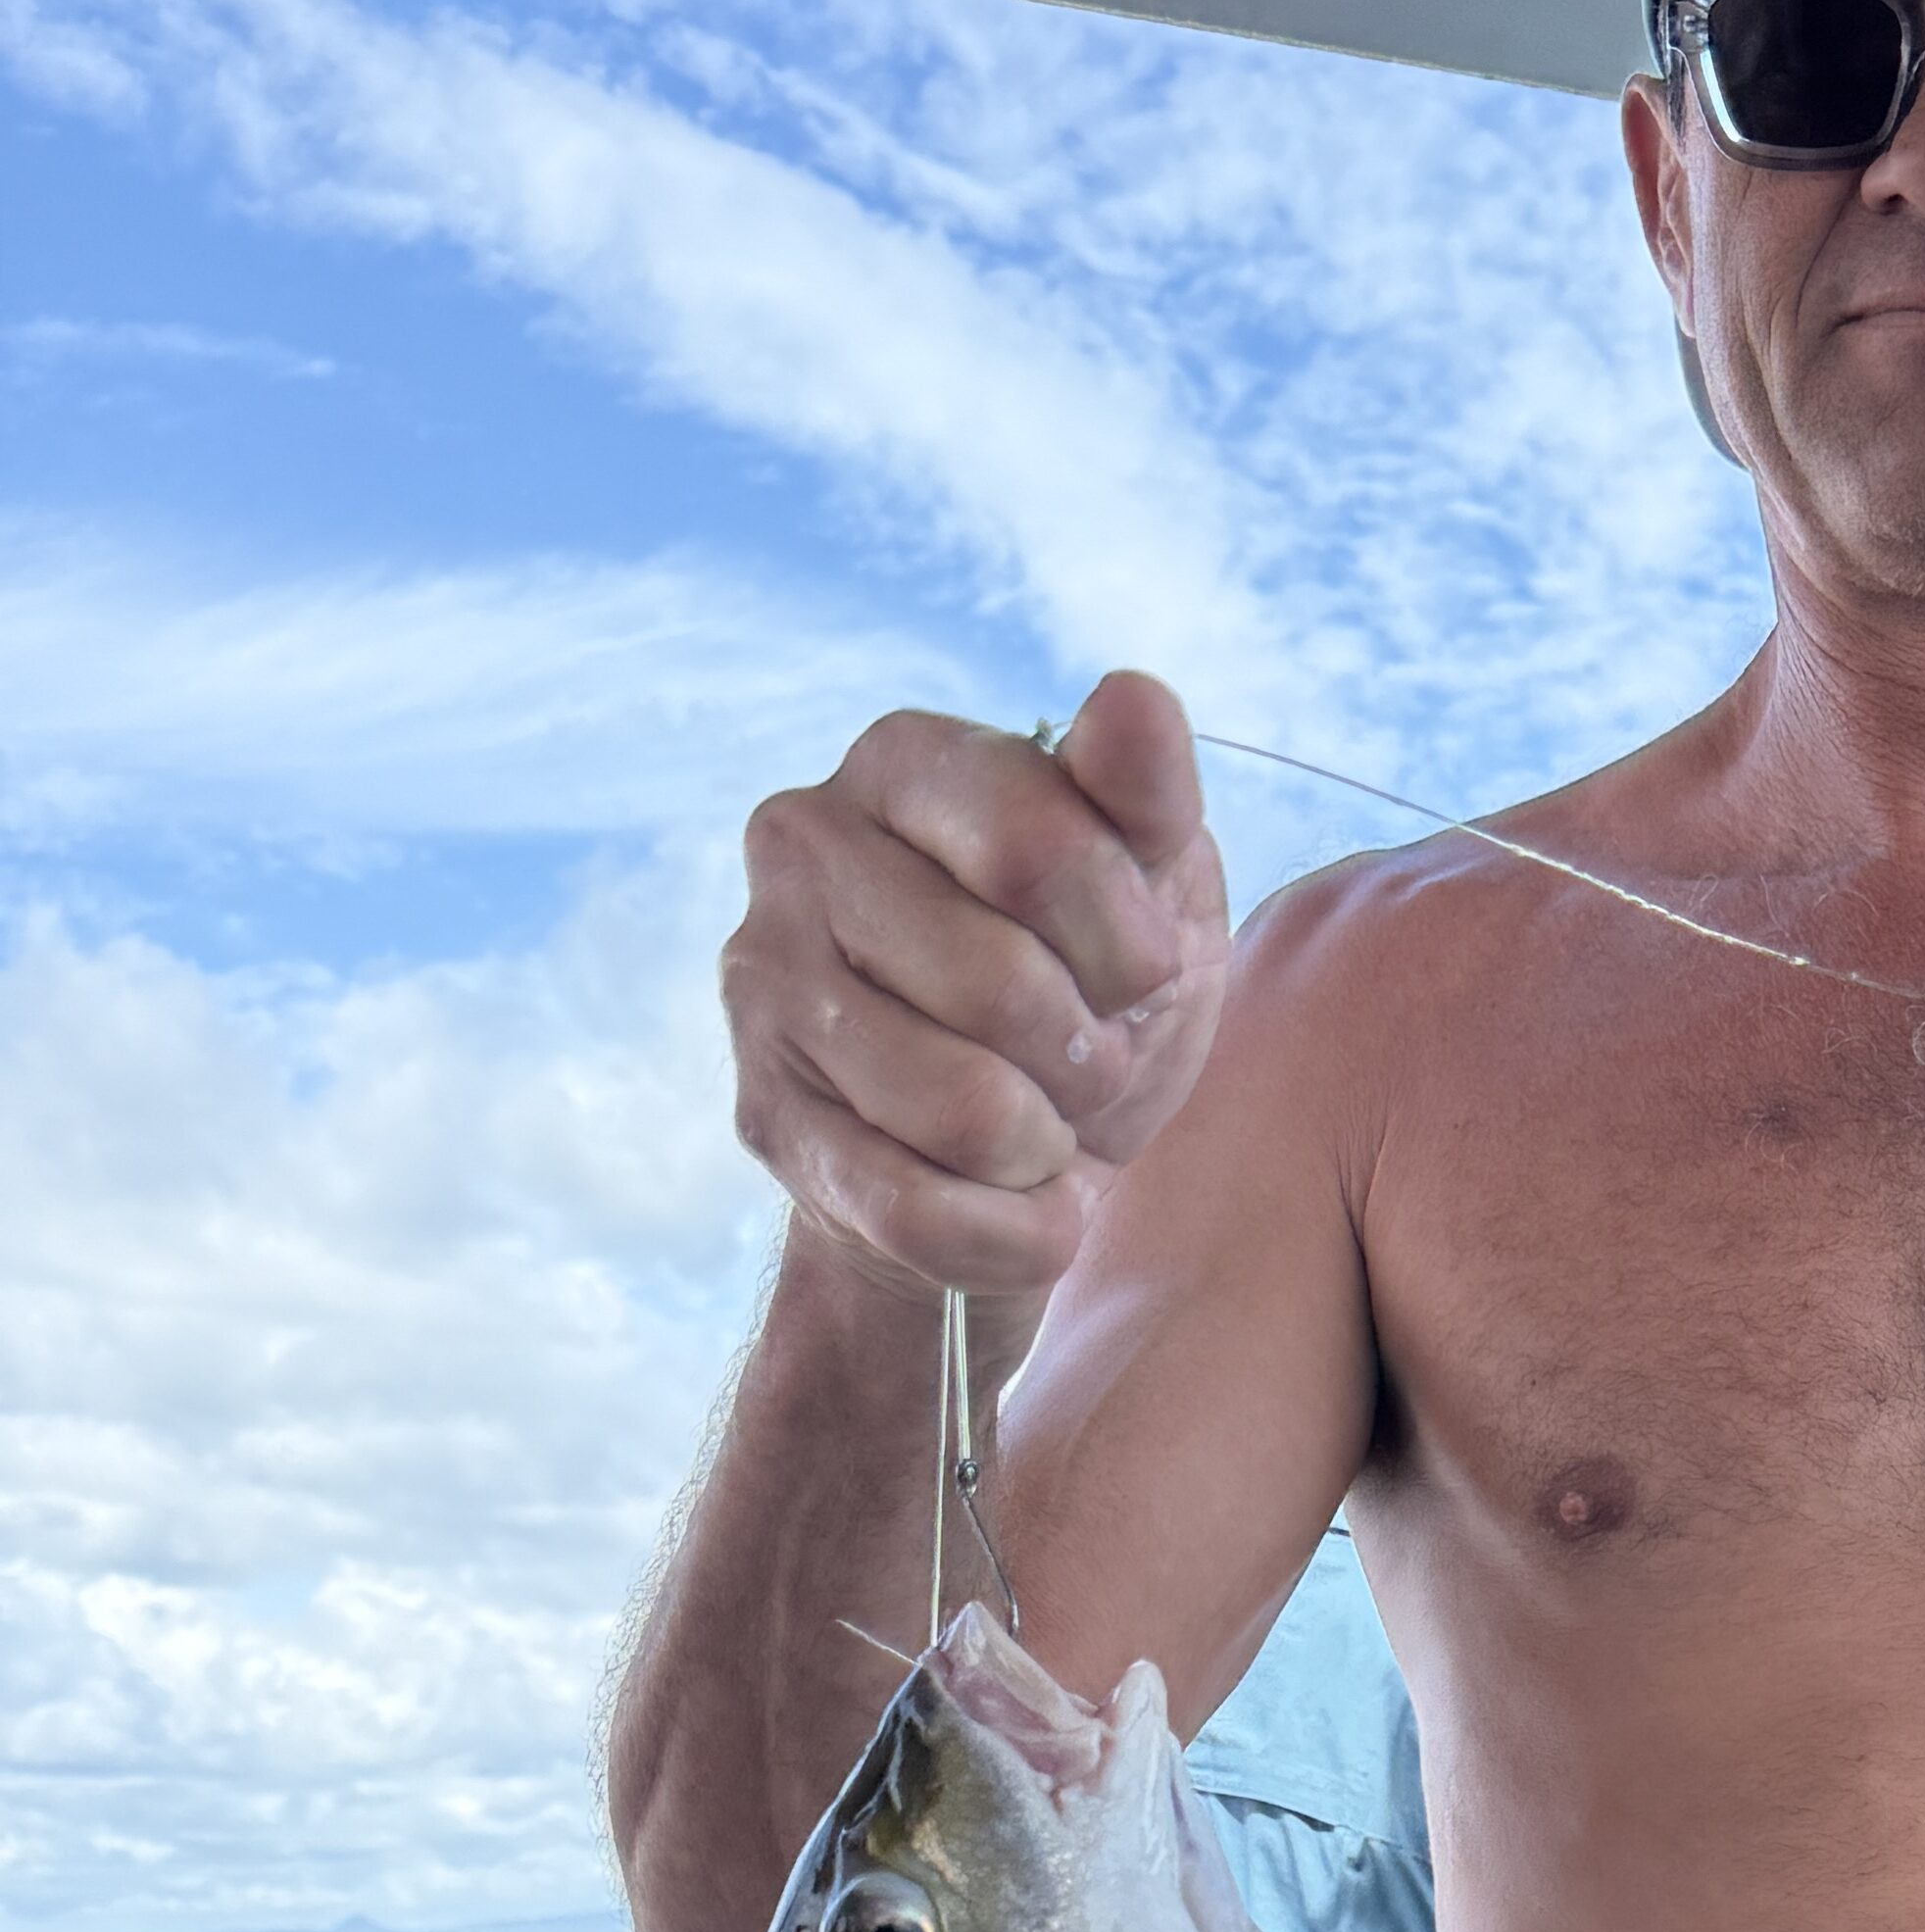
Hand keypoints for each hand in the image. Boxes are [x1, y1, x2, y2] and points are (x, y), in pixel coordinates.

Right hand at [722, 671, 1231, 1305]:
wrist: (1029, 1145)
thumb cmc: (1096, 984)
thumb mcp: (1156, 883)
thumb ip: (1148, 794)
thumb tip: (1134, 695)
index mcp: (905, 759)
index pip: (1041, 848)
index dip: (1128, 943)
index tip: (1141, 971)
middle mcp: (801, 844)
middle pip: (1000, 986)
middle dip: (1092, 1054)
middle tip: (1092, 1062)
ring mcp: (763, 979)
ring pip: (961, 1111)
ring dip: (1050, 1147)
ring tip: (1048, 1125)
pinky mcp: (761, 1114)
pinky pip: (916, 1213)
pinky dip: (1013, 1235)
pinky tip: (1027, 1208)